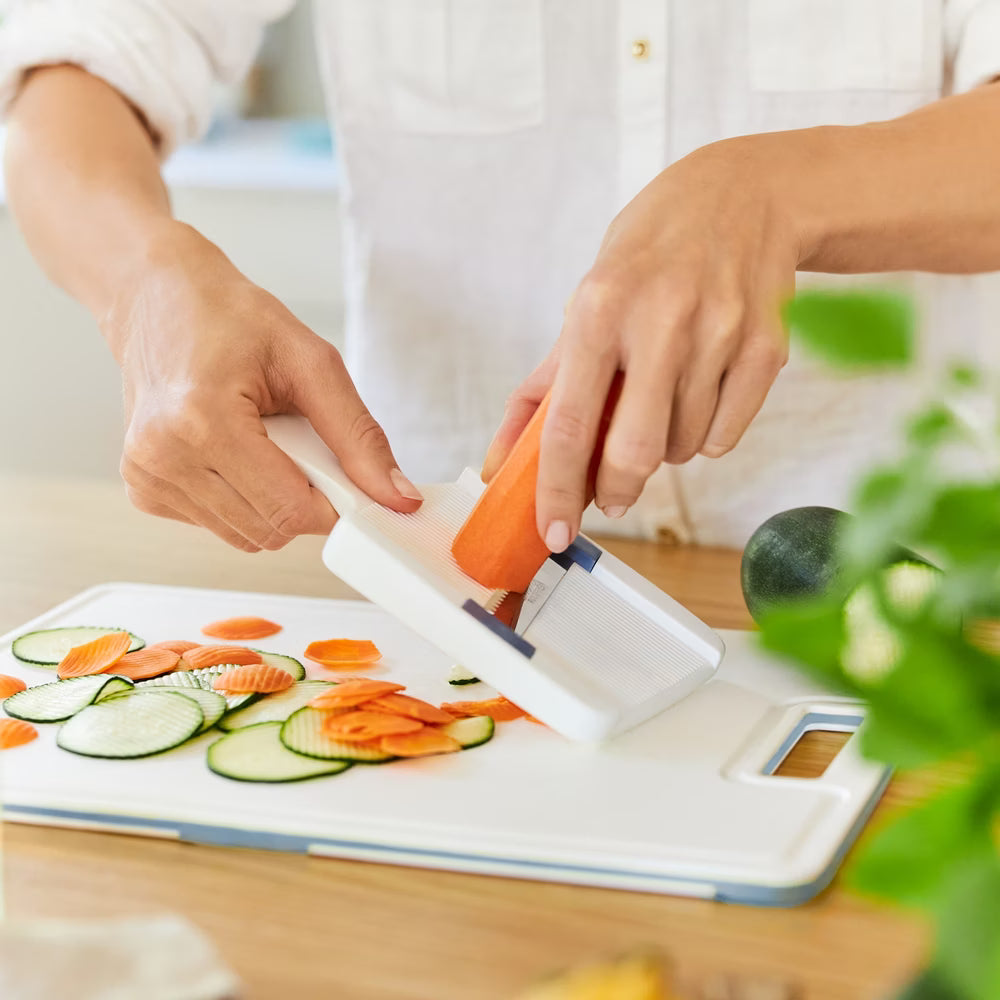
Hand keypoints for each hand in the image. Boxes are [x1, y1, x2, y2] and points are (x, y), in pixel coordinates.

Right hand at [105, 224, 421, 551]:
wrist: (159, 299)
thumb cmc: (233, 320)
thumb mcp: (313, 362)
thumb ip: (360, 436)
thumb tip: (400, 497)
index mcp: (202, 420)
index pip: (290, 511)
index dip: (333, 505)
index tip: (349, 479)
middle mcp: (163, 456)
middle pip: (271, 531)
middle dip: (305, 500)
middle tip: (303, 447)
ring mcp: (147, 477)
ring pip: (248, 537)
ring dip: (274, 503)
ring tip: (266, 443)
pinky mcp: (143, 489)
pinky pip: (220, 526)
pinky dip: (244, 501)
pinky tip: (235, 452)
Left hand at [483, 137, 796, 550]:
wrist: (747, 194)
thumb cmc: (653, 250)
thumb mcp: (589, 296)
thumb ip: (548, 380)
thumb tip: (505, 455)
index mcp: (600, 309)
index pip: (567, 424)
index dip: (555, 489)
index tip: (552, 531)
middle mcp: (661, 321)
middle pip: (635, 452)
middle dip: (616, 489)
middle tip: (609, 494)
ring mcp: (720, 334)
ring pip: (683, 449)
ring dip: (663, 452)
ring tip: (661, 404)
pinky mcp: (766, 348)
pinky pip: (725, 435)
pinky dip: (704, 435)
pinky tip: (699, 392)